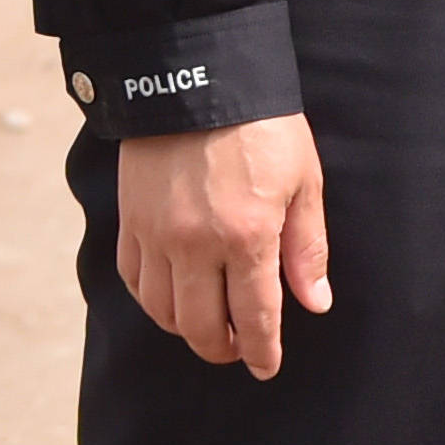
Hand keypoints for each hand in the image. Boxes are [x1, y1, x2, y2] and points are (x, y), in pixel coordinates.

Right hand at [114, 113, 328, 375]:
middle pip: (202, 326)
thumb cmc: (262, 124)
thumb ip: (306, 246)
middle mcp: (195, 245)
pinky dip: (153, 301)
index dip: (263, 350)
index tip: (266, 367)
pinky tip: (173, 297)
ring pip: (164, 312)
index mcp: (246, 235)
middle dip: (225, 348)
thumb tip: (314, 301)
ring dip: (188, 330)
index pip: (255, 315)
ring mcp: (156, 236)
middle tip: (241, 348)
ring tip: (211, 325)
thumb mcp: (304, 179)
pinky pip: (135, 282)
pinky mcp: (130, 222)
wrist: (199, 77)